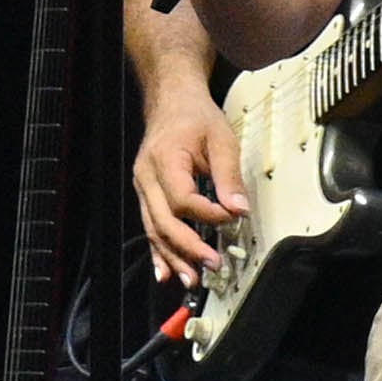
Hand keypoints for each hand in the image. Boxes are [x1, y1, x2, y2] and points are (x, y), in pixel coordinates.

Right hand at [133, 90, 246, 286]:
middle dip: (188, 247)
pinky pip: (149, 227)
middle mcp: (147, 176)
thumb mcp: (221, 139)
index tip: (232, 219)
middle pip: (164, 221)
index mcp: (165, 159)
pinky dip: (158, 252)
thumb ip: (229, 176)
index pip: (183, 199)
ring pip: (154, 229)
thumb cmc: (195, 117)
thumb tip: (239, 210)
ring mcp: (142, 187)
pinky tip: (164, 272)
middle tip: (212, 264)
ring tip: (191, 280)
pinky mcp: (145, 194)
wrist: (170, 101)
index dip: (208, 214)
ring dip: (173, 257)